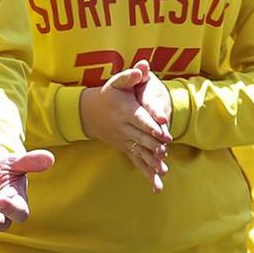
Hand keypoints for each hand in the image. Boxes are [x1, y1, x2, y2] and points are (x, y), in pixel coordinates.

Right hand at [78, 60, 171, 190]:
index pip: (140, 120)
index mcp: (126, 112)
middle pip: (141, 138)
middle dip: (154, 147)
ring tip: (162, 173)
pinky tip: (157, 186)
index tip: (163, 133)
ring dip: (151, 163)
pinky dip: (147, 174)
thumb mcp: (117, 82)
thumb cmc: (108, 93)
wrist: (88, 112)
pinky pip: (137, 162)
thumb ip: (131, 75)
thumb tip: (143, 66)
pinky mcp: (125, 149)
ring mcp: (124, 141)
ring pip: (139, 154)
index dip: (151, 126)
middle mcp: (124, 128)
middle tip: (165, 154)